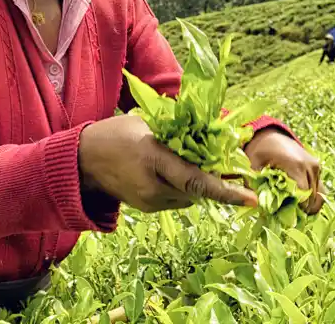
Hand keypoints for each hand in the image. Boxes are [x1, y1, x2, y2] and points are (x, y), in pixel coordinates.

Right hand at [78, 115, 257, 212]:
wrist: (82, 161)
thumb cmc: (115, 134)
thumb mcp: (145, 126)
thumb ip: (176, 136)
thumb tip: (211, 136)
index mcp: (152, 160)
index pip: (195, 181)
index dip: (226, 191)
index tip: (252, 198)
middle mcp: (152, 188)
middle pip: (197, 191)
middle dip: (216, 181)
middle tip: (230, 165)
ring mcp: (149, 202)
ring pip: (189, 197)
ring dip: (197, 183)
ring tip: (194, 162)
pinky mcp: (147, 208)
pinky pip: (176, 199)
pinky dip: (183, 187)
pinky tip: (176, 171)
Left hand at [245, 128, 324, 213]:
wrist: (269, 135)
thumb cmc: (259, 150)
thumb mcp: (252, 166)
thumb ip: (254, 185)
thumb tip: (258, 206)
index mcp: (295, 165)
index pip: (304, 196)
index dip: (294, 208)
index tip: (281, 213)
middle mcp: (310, 166)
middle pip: (313, 199)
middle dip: (300, 210)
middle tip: (284, 212)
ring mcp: (316, 167)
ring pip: (319, 197)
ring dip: (307, 206)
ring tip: (291, 207)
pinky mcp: (317, 169)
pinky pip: (320, 190)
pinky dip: (312, 198)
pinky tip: (297, 201)